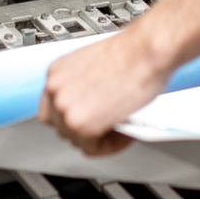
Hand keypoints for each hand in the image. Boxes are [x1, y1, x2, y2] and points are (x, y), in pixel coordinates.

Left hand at [38, 22, 177, 156]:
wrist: (147, 50)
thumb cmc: (133, 53)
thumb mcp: (97, 67)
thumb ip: (86, 88)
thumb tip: (93, 105)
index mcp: (58, 71)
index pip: (52, 106)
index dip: (73, 116)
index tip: (89, 118)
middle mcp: (55, 88)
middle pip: (61, 125)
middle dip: (86, 129)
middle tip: (108, 126)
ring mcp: (64, 106)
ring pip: (76, 139)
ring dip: (99, 138)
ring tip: (120, 128)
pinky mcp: (80, 124)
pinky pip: (92, 148)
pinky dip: (110, 146)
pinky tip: (124, 133)